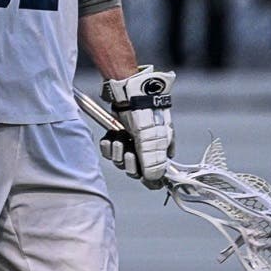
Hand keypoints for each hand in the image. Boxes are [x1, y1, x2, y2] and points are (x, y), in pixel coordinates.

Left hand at [100, 66, 175, 188]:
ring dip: (117, 153)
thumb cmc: (144, 113)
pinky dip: (108, 147)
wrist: (128, 92)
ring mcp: (132, 141)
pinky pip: (110, 150)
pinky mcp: (118, 135)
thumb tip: (153, 179)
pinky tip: (109, 139)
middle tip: (128, 153)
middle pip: (136, 170)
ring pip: (121, 161)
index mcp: (162, 150)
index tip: (142, 176)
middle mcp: (147, 148)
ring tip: (118, 140)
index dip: (149, 178)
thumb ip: (152, 160)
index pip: (157, 174)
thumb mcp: (151, 139)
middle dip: (130, 164)